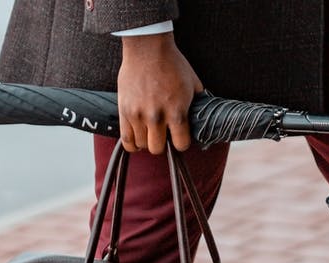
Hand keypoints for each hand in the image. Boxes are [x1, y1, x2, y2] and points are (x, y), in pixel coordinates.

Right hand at [118, 32, 202, 153]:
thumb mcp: (193, 83)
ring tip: (149, 131)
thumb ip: (199, 102)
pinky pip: (126, 140)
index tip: (179, 137)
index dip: (182, 142)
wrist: (148, 48)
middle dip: (162, 144)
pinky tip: (137, 137)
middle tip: (162, 133)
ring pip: (141, 145)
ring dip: (147, 140)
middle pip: (157, 149)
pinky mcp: (124, 111)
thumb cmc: (172, 63)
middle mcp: (156, 116)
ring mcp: (138, 114)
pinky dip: (132, 143)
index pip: (181, 144)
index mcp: (177, 111)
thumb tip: (204, 115)